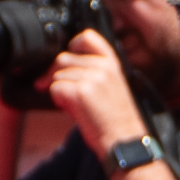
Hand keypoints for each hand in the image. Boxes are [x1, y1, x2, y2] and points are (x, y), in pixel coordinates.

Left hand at [45, 28, 147, 158]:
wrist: (125, 142)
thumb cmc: (118, 121)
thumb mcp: (112, 87)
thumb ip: (93, 72)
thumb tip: (65, 68)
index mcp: (112, 64)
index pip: (87, 37)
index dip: (72, 46)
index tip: (68, 60)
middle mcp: (103, 67)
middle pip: (63, 58)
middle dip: (54, 73)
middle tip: (54, 87)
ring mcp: (92, 78)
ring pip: (57, 74)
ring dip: (59, 89)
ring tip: (72, 104)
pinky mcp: (80, 92)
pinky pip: (55, 88)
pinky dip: (58, 100)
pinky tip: (70, 110)